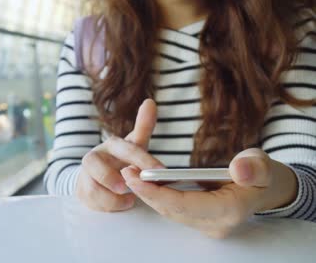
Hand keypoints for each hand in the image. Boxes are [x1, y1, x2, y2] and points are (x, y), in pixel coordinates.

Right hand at [76, 99, 163, 211]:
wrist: (97, 177)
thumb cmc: (120, 160)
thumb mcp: (134, 145)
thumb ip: (143, 126)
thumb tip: (150, 102)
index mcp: (111, 145)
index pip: (127, 149)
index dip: (144, 160)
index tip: (161, 171)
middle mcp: (94, 157)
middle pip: (95, 165)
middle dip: (110, 178)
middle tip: (126, 188)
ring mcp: (85, 175)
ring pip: (93, 187)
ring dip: (112, 197)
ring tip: (129, 199)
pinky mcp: (81, 191)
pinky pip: (93, 202)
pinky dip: (109, 205)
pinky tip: (121, 203)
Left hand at [121, 148, 297, 237]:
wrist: (264, 188)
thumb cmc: (260, 173)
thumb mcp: (261, 164)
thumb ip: (253, 167)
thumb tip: (239, 171)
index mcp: (230, 211)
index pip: (185, 205)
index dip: (157, 192)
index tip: (135, 176)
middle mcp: (216, 225)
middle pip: (172, 211)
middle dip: (146, 192)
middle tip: (125, 171)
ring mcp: (207, 226)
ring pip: (170, 212)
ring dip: (149, 194)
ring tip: (130, 174)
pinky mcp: (201, 221)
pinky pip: (174, 210)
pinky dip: (158, 196)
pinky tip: (144, 181)